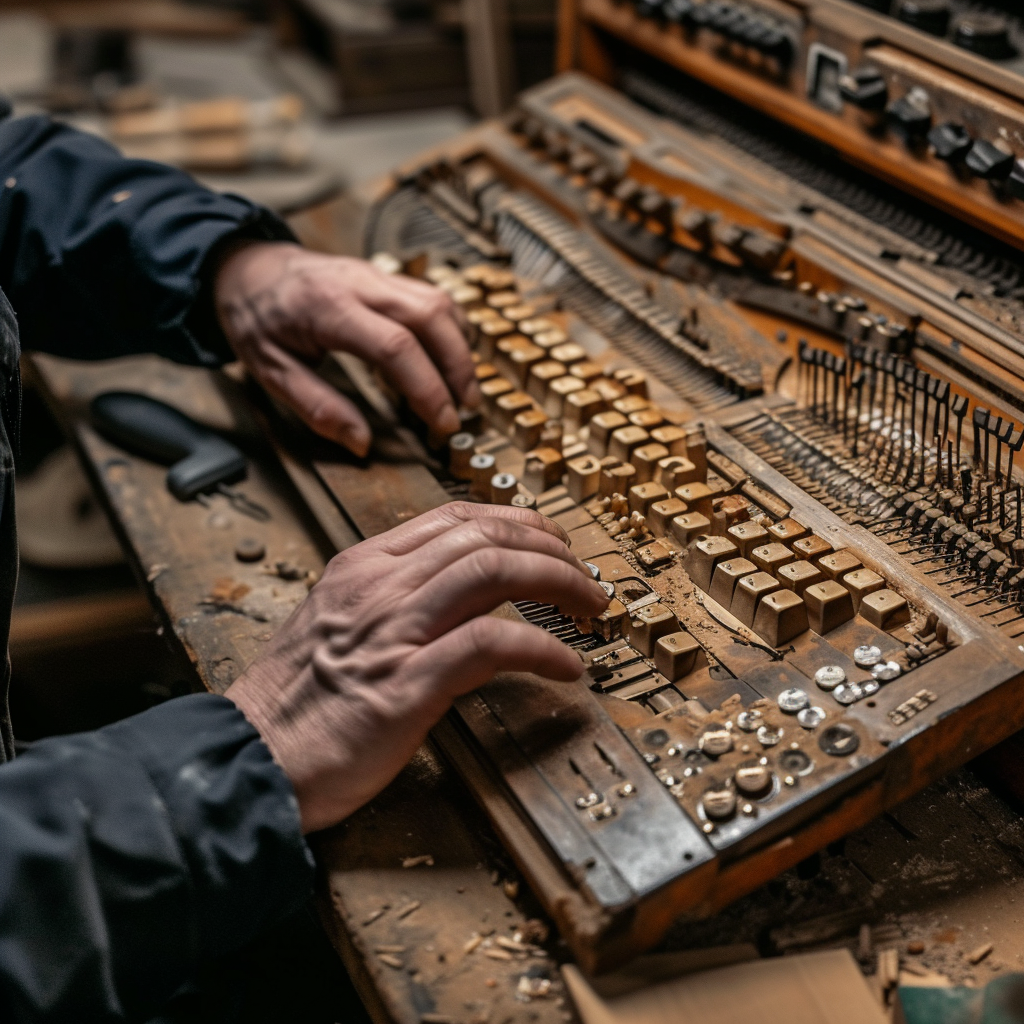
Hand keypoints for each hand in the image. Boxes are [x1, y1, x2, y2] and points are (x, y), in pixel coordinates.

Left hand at [214, 242, 477, 456]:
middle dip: (458, 367)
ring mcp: (376, 275)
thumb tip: (360, 443)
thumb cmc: (256, 317)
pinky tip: (449, 358)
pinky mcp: (385, 276)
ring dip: (459, 348)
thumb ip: (317, 407)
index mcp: (329, 308)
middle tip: (464, 408)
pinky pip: (431, 297)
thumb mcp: (270, 371)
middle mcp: (359, 284)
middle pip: (430, 316)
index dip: (426, 387)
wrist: (247, 268)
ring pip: (438, 302)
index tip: (441, 421)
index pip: (395, 345)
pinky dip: (449, 330)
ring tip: (462, 390)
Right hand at [225, 503, 608, 832]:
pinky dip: (541, 649)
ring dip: (557, 583)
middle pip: (484, 536)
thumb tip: (460, 595)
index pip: (455, 518)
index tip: (551, 539)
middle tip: (585, 577)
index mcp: (362, 568)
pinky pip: (490, 646)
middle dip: (550, 548)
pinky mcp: (405, 686)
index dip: (517, 521)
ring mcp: (392, 632)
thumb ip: (393, 600)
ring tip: (590, 609)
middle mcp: (379, 588)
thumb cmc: (295, 705)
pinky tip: (567, 667)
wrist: (249, 761)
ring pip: (492, 571)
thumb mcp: (338, 626)